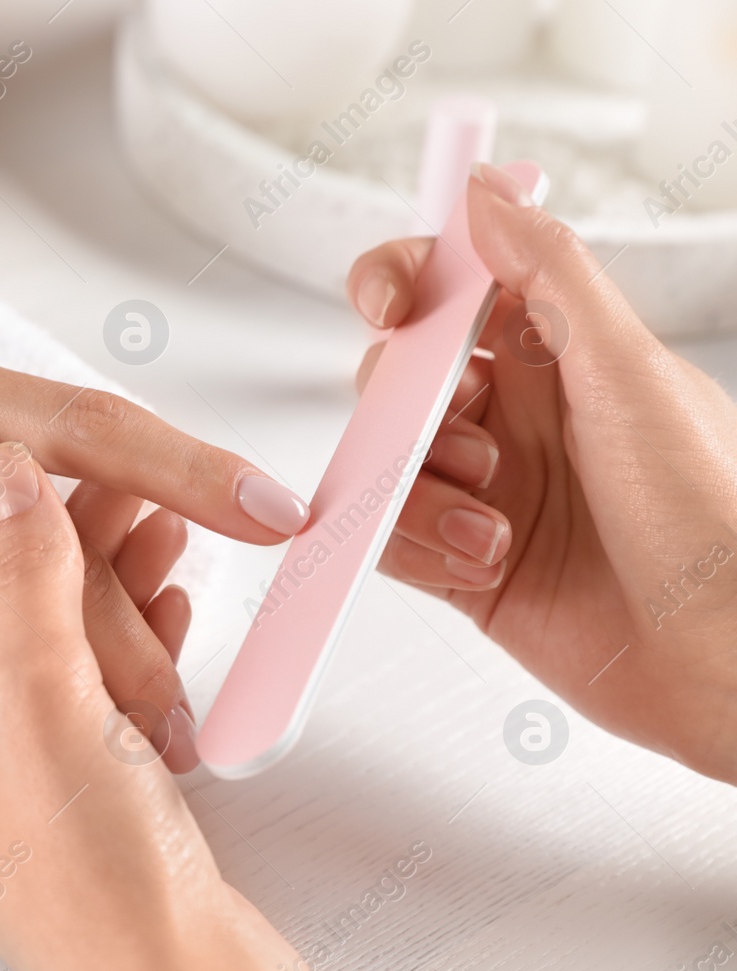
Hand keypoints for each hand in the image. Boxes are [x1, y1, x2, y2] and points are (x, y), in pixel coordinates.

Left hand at [0, 444, 406, 970]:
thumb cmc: (97, 893)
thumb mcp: (48, 709)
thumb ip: (25, 582)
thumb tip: (9, 473)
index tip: (46, 469)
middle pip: (4, 626)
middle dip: (72, 554)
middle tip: (125, 485)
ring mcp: (23, 791)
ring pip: (64, 659)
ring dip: (115, 593)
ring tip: (163, 524)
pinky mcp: (87, 803)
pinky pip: (105, 700)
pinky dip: (140, 648)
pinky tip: (173, 602)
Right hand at [348, 163, 736, 782]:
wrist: (725, 660)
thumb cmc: (711, 517)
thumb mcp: (630, 372)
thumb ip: (548, 274)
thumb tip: (486, 192)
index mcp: (559, 354)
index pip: (454, 289)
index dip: (405, 282)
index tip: (389, 300)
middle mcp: (517, 417)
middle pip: (399, 378)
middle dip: (410, 408)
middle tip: (465, 439)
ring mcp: (485, 491)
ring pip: (386, 462)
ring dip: (422, 491)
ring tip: (493, 523)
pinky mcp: (461, 563)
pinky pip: (389, 538)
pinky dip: (420, 547)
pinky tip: (483, 561)